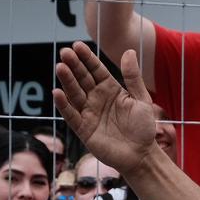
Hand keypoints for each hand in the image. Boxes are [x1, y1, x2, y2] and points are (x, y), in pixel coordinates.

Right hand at [53, 42, 161, 176]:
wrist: (142, 154)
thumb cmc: (143, 127)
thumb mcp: (142, 99)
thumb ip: (133, 77)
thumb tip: (128, 51)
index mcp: (110, 89)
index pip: (96, 70)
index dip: (87, 58)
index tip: (77, 45)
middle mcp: (97, 99)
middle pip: (82, 79)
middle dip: (74, 66)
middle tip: (65, 52)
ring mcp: (89, 113)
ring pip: (75, 94)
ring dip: (67, 81)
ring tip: (60, 67)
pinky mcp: (84, 129)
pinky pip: (71, 115)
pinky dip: (64, 105)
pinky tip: (57, 93)